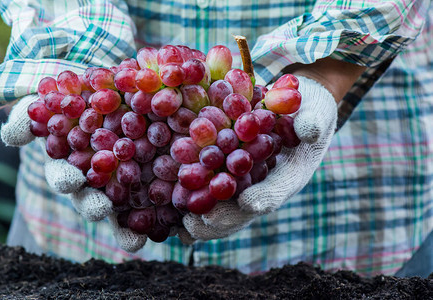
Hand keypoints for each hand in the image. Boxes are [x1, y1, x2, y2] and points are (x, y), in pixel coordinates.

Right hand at [1, 94, 146, 250]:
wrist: (107, 88)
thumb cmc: (73, 95)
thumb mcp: (49, 99)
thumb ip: (28, 116)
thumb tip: (10, 136)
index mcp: (69, 163)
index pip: (63, 176)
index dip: (65, 179)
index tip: (70, 181)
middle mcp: (93, 179)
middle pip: (91, 198)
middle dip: (94, 206)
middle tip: (101, 210)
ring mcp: (119, 180)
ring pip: (120, 207)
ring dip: (125, 225)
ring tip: (134, 239)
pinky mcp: (145, 176)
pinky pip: (150, 198)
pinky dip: (155, 214)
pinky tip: (163, 227)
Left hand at [182, 75, 336, 240]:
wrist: (292, 106)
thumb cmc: (307, 108)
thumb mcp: (316, 110)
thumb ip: (313, 120)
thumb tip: (308, 129)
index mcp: (291, 174)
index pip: (278, 189)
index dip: (265, 196)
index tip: (248, 203)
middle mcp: (266, 184)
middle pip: (246, 209)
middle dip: (226, 217)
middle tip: (204, 223)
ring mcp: (246, 183)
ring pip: (226, 208)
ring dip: (205, 219)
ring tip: (183, 227)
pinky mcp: (228, 175)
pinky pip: (211, 194)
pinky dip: (194, 203)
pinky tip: (174, 217)